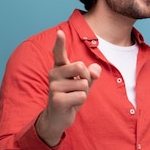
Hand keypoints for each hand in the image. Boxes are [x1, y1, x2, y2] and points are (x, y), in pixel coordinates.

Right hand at [35, 29, 100, 146]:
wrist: (59, 117)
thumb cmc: (71, 96)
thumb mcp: (84, 83)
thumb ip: (91, 74)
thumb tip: (96, 70)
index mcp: (60, 68)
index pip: (59, 53)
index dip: (60, 43)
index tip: (59, 32)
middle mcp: (53, 74)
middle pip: (80, 66)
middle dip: (86, 78)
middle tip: (79, 87)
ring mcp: (54, 87)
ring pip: (83, 84)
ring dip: (84, 92)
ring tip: (73, 97)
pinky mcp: (57, 99)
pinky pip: (81, 96)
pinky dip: (81, 101)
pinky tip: (71, 105)